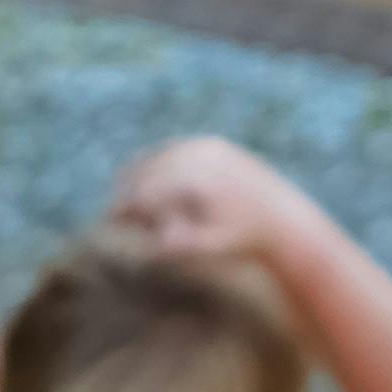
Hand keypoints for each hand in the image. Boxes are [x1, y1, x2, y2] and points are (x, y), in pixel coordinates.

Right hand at [107, 135, 324, 267]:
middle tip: (114, 213)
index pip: (145, 192)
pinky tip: (147, 182)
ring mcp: (207, 146)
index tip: (110, 223)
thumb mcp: (211, 248)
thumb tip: (156, 240)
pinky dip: (156, 163)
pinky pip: (172, 149)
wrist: (282, 219)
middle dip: (127, 191)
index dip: (123, 208)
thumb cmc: (241, 243)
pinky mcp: (212, 143)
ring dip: (138, 175)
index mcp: (197, 182)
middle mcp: (201, 157)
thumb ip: (181, 246)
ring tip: (127, 199)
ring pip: (157, 156)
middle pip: (147, 170)